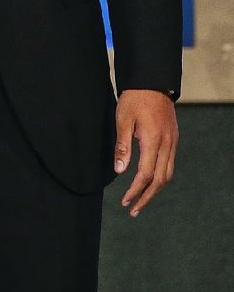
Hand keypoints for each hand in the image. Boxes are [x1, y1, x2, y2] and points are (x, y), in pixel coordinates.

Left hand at [114, 89, 178, 216]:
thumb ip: (122, 146)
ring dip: (155, 190)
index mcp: (153, 140)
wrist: (152, 81)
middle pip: (160, 180)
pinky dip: (160, 177)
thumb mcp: (122, 119)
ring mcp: (172, 142)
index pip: (146, 174)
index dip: (135, 190)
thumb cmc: (134, 98)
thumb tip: (119, 170)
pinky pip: (170, 164)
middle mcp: (167, 144)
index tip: (125, 201)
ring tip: (141, 201)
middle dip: (146, 197)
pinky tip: (150, 182)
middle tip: (133, 210)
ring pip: (168, 174)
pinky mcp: (173, 139)